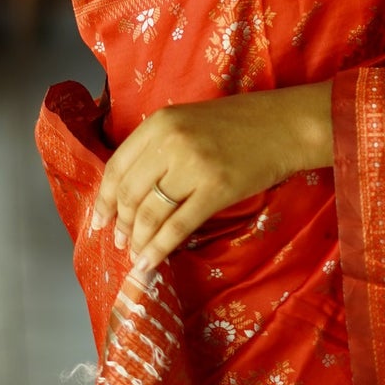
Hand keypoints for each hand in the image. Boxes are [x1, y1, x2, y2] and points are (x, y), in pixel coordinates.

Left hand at [90, 85, 333, 271]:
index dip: (105, 199)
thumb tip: (130, 190)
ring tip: (135, 254)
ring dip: (138, 240)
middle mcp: (171, 142)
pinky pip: (178, 226)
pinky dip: (159, 249)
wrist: (284, 126)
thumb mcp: (188, 121)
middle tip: (119, 241)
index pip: (117, 166)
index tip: (100, 219)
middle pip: (131, 193)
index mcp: (159, 123)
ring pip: (151, 213)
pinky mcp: (216, 190)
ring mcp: (193, 166)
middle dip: (121, 223)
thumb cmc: (237, 124)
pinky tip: (150, 262)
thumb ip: (158, 147)